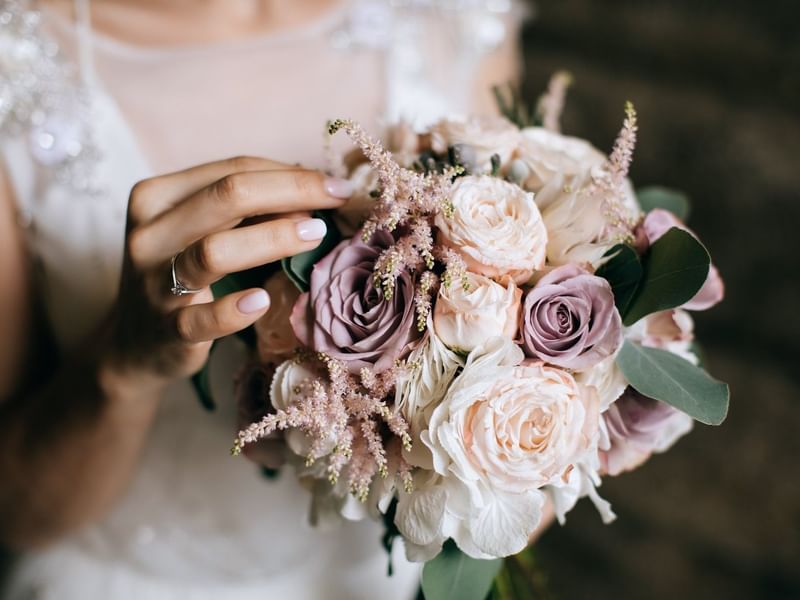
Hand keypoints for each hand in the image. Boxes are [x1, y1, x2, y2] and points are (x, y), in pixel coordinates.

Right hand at [105, 156, 351, 384]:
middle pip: (227, 196)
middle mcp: (149, 234)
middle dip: (292, 191)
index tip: (335, 185)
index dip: (289, 173)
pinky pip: (202, 318)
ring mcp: (154, 283)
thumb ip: (245, 209)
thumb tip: (315, 193)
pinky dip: (234, 310)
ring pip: (215, 251)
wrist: (136, 344)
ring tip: (315, 234)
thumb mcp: (201, 231)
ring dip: (273, 238)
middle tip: (337, 200)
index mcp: (156, 197)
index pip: (231, 170)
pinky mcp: (166, 330)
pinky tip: (264, 300)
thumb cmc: (183, 275)